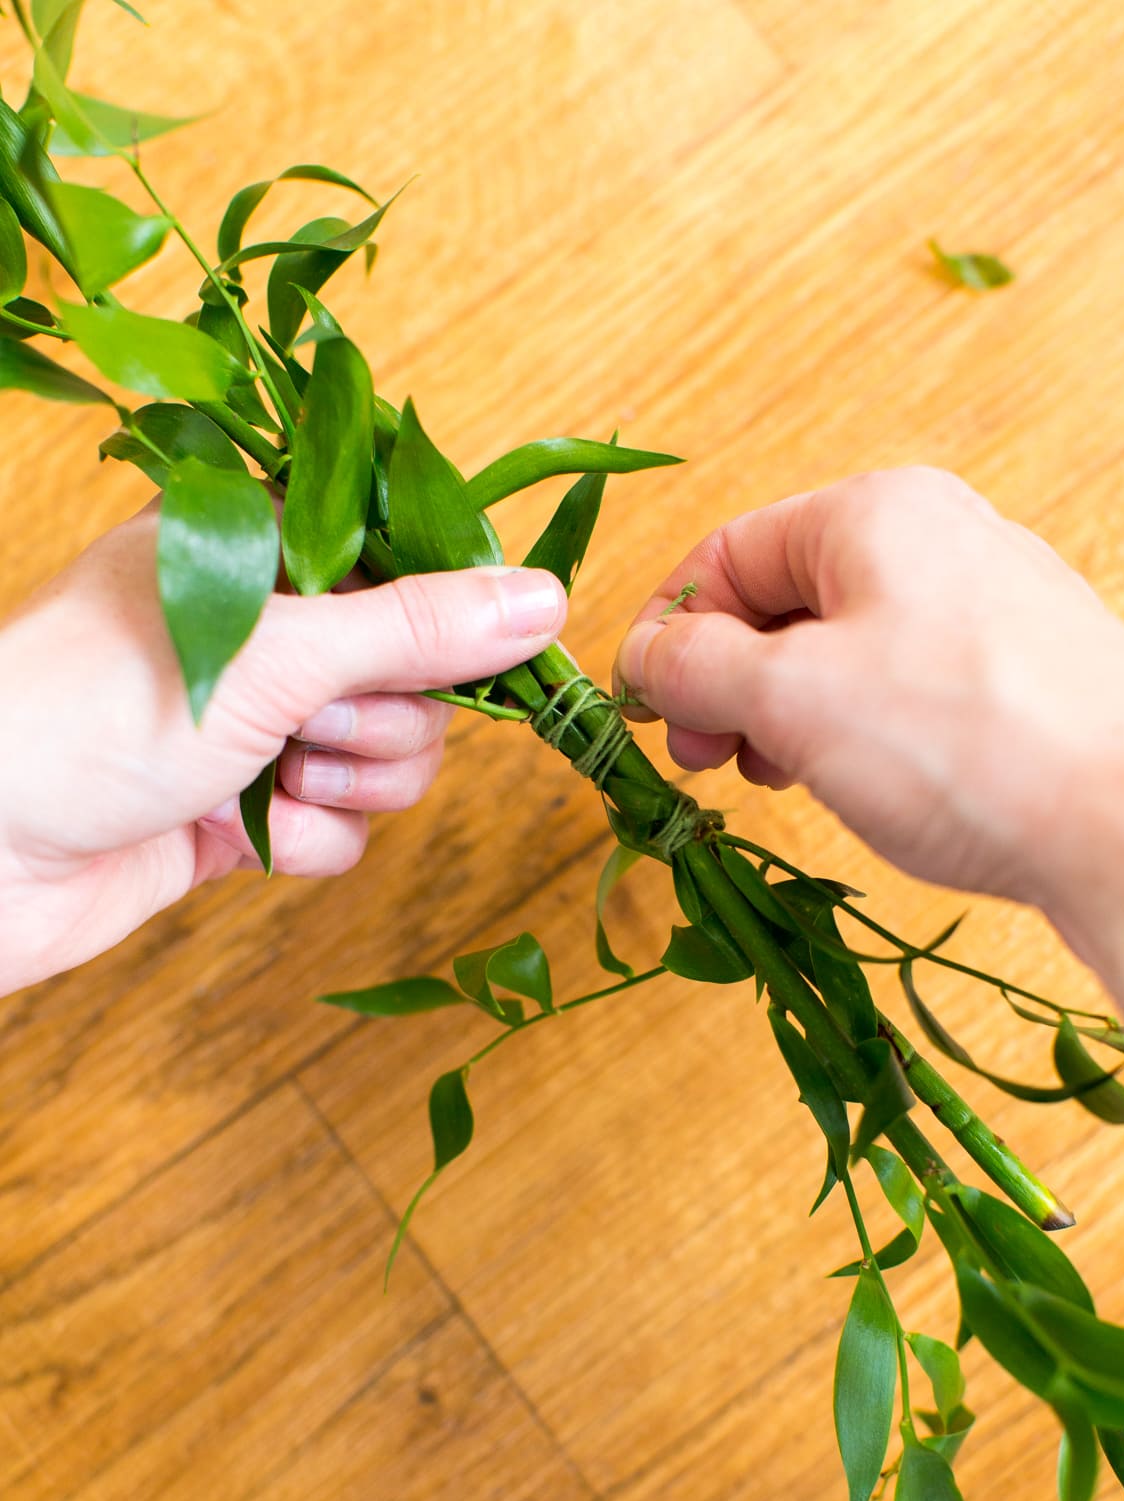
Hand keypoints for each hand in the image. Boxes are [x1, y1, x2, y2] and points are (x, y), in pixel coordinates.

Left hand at [0, 503, 564, 993]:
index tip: (454, 656)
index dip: (441, 619)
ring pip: (389, 758)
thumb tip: (545, 596)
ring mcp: (253, 723)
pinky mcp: (244, 811)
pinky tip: (245, 838)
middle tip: (308, 726)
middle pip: (414, 675)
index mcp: (258, 552)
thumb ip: (416, 628)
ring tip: (272, 779)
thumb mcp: (276, 651)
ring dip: (350, 783)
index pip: (404, 566)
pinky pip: (341, 828)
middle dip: (379, 719)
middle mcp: (262, 632)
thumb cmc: (93, 713)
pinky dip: (309, 840)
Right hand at [615, 467, 1123, 1150]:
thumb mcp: (791, 697)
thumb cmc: (966, 741)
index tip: (639, 711)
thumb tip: (643, 655)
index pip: (728, 551)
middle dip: (725, 684)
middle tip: (701, 761)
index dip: (667, 631)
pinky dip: (853, 736)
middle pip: (786, 600)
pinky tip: (852, 787)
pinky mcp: (1021, 682)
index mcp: (875, 512)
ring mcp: (988, 612)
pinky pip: (904, 693)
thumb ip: (696, 667)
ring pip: (843, 653)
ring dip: (784, 717)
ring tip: (774, 780)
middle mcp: (938, 542)